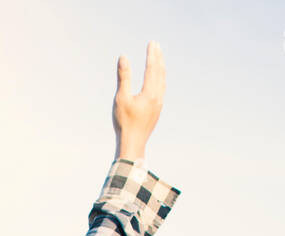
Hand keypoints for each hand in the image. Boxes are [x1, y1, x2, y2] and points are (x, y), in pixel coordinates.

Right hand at [111, 41, 164, 160]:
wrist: (133, 142)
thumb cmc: (125, 122)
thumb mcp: (121, 98)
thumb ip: (124, 76)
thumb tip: (123, 58)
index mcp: (150, 93)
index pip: (152, 68)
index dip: (152, 55)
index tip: (152, 43)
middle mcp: (158, 97)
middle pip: (160, 72)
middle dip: (158, 58)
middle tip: (156, 45)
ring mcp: (159, 104)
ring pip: (162, 80)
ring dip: (160, 67)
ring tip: (158, 58)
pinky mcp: (157, 109)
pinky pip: (162, 88)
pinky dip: (160, 78)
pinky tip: (158, 78)